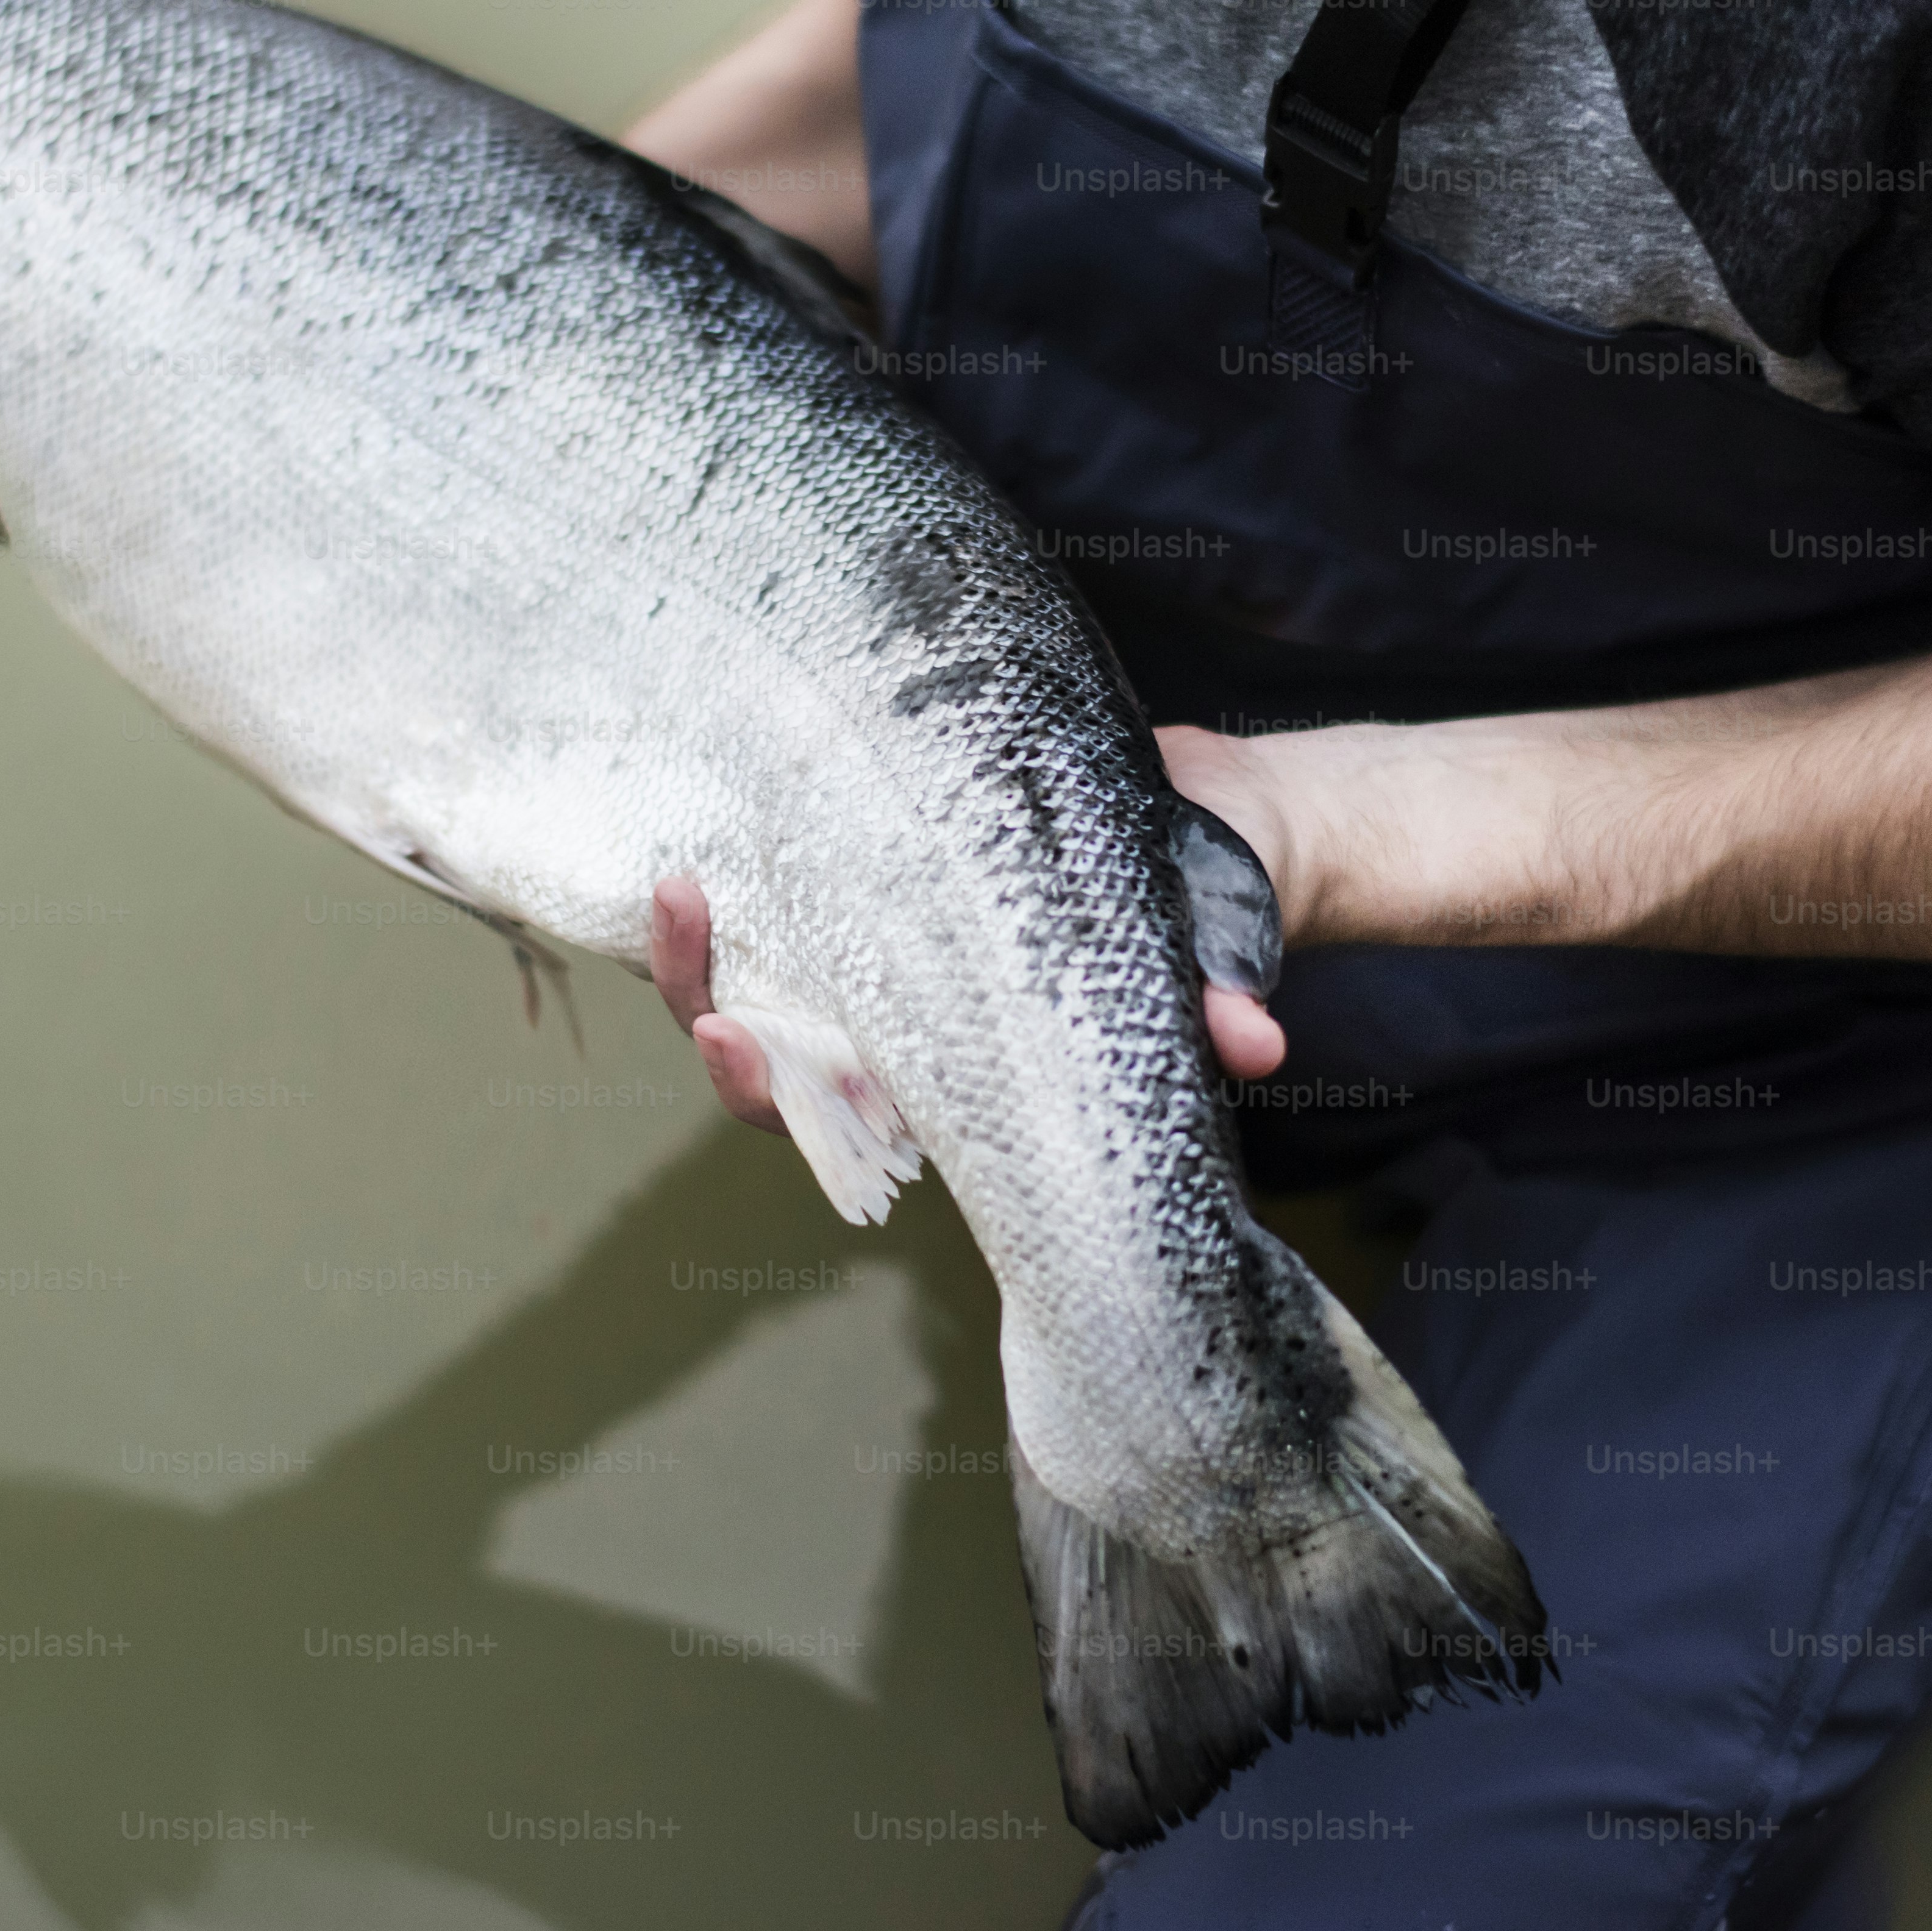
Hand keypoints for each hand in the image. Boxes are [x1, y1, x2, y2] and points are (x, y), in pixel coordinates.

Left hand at [650, 870, 1284, 1142]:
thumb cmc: (1204, 895)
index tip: (734, 1040)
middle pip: (755, 1041)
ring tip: (676, 880)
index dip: (768, 1091)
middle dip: (698, 999)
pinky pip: (772, 887)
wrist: (1213, 821)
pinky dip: (733, 868)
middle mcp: (892, 1015)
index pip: (831, 1109)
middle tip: (684, 916)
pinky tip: (703, 822)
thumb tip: (1254, 1047)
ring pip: (744, 969)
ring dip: (693, 940)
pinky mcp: (866, 866)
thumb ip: (1211, 996)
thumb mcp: (1212, 933)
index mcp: (949, 1063)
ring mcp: (867, 944)